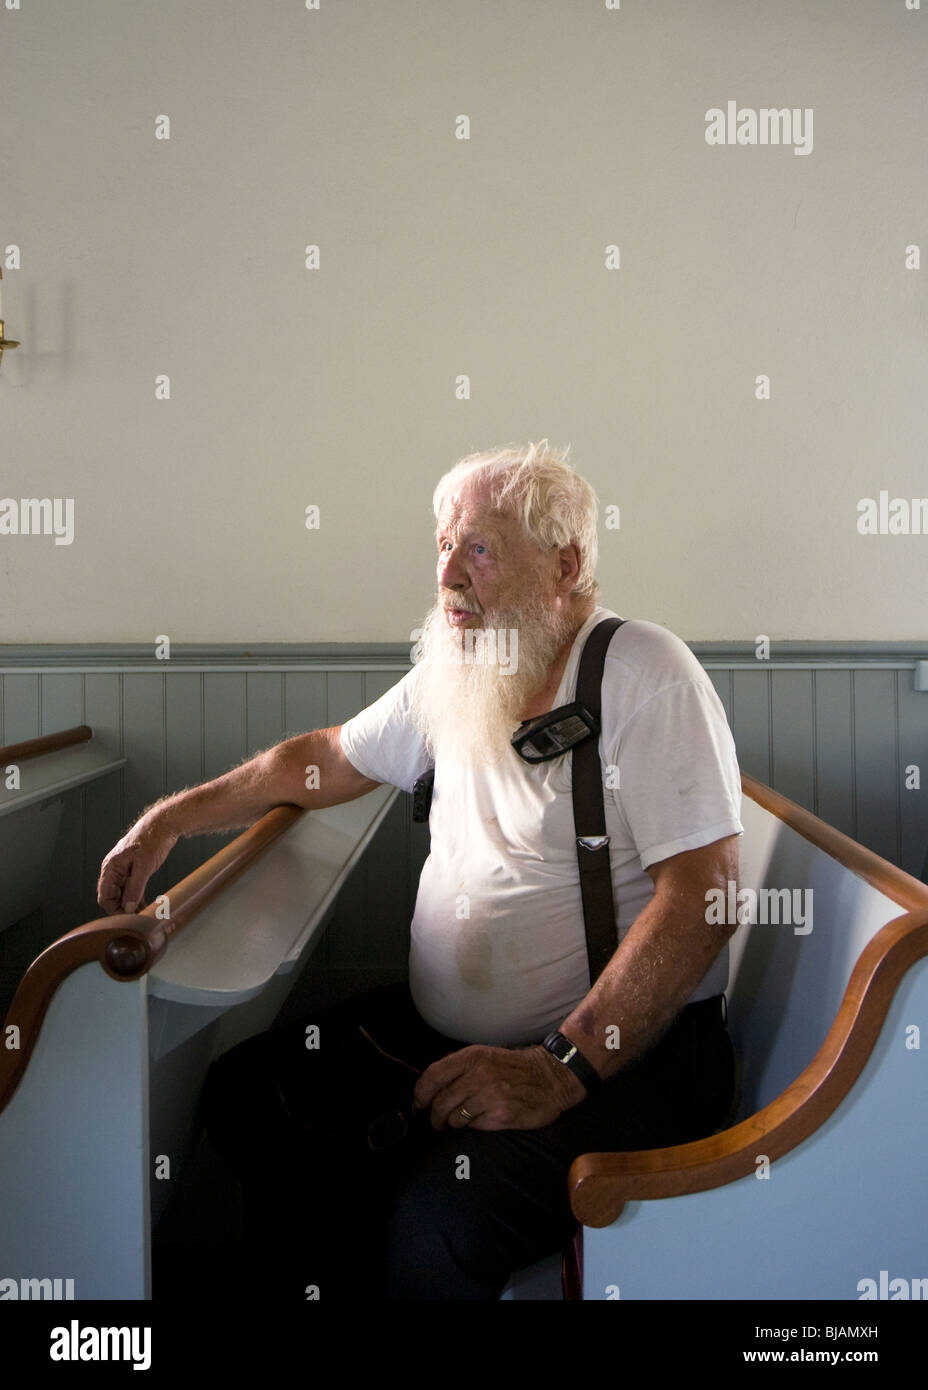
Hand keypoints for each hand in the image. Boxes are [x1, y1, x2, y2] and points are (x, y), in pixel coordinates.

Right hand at [97, 815, 177, 914]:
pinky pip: (130, 889)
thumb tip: (127, 907)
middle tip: (137, 919)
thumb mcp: (144, 866)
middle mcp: (113, 870)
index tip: (127, 918)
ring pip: (121, 894)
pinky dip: (136, 898)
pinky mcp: (133, 870)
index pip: (104, 896)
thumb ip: (135, 888)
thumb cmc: (152, 839)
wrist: (163, 824)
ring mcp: (123, 870)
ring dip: (130, 905)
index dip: (114, 910)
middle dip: (122, 909)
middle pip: (112, 897)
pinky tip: (145, 906)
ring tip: (143, 915)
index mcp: (111, 867)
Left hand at [413, 1043, 586, 1131]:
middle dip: (435, 1116)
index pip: (433, 1076)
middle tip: (438, 1121)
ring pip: (454, 1118)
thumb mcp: (486, 1056)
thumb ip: (459, 1069)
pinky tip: (482, 1120)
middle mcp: (479, 1075)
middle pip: (440, 1102)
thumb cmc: (515, 1068)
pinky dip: (473, 1127)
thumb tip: (430, 1088)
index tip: (420, 1103)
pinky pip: (473, 1127)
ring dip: (454, 1123)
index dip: (421, 1093)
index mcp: (472, 1057)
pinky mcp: (501, 1115)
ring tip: (462, 1121)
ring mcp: (490, 1095)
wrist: (551, 1078)